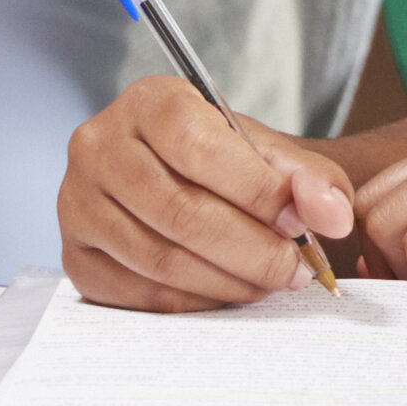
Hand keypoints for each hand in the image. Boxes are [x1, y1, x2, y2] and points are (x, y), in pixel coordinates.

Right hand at [57, 76, 357, 312]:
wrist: (186, 185)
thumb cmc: (226, 165)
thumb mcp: (269, 153)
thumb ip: (309, 178)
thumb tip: (331, 216)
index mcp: (149, 103)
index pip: (198, 149)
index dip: (257, 194)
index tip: (303, 226)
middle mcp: (99, 147)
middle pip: (180, 212)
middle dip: (252, 250)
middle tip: (296, 271)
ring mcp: (77, 204)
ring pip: (160, 259)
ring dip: (228, 282)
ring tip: (270, 283)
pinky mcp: (75, 257)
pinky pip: (139, 294)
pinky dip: (194, 302)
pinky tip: (228, 292)